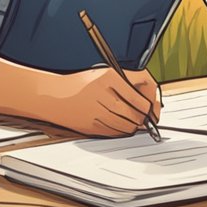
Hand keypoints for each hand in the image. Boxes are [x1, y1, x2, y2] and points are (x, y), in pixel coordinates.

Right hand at [45, 67, 161, 136]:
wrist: (54, 97)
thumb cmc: (80, 85)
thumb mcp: (105, 73)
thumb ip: (128, 82)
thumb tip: (147, 100)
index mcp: (109, 77)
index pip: (140, 96)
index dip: (150, 105)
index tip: (151, 107)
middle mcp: (103, 94)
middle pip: (136, 114)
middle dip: (144, 118)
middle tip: (147, 117)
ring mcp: (97, 111)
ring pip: (128, 125)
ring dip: (135, 126)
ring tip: (136, 121)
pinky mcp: (92, 126)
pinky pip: (115, 132)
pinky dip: (123, 131)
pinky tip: (122, 125)